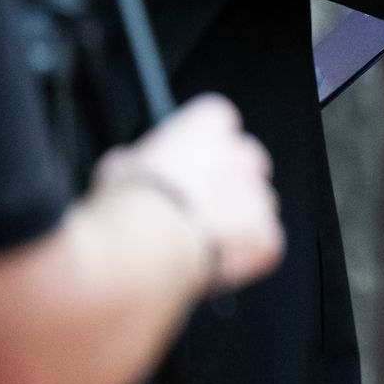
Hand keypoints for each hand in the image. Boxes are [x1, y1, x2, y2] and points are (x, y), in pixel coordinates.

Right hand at [94, 93, 283, 295]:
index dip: (199, 149)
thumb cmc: (127, 205)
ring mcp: (259, 195)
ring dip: (237, 219)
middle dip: (226, 182)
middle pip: (246, 163)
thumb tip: (130, 164)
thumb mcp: (117, 167)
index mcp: (209, 123)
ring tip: (199, 239)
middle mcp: (243, 154)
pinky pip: (264, 242)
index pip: (218, 124)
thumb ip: (137, 158)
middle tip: (194, 205)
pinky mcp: (267, 236)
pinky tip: (214, 260)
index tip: (184, 167)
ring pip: (258, 204)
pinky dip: (245, 253)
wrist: (142, 250)